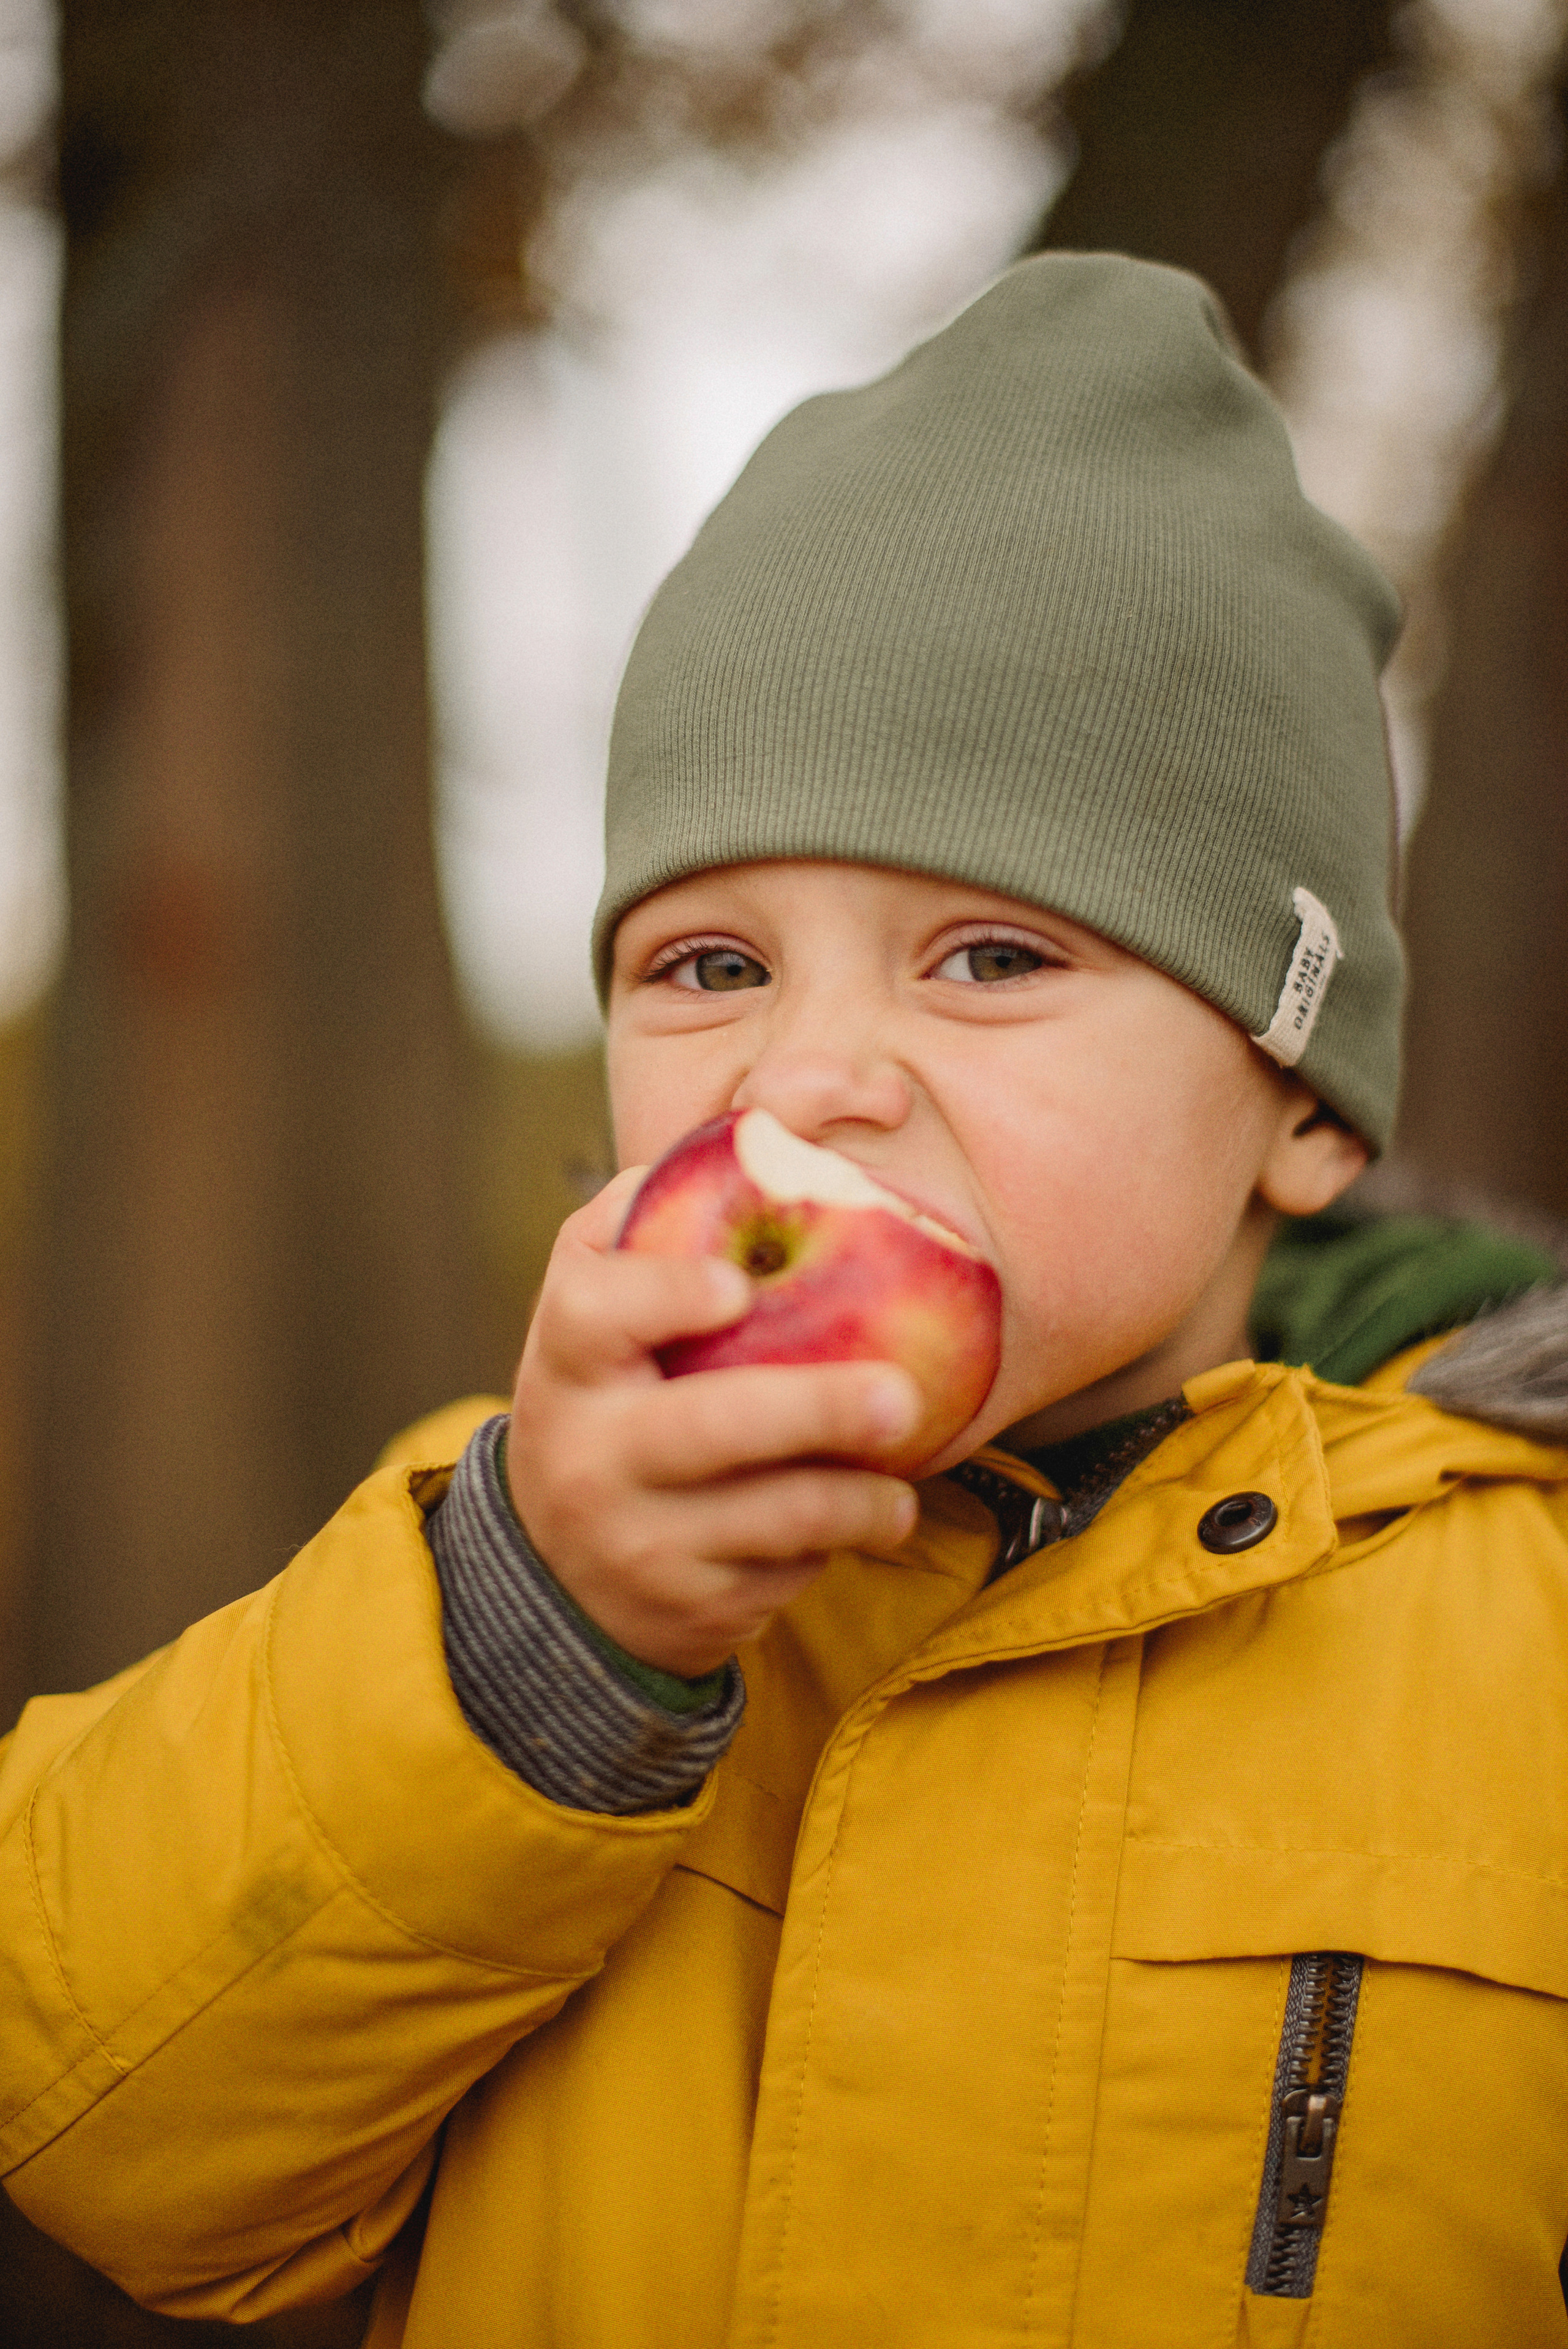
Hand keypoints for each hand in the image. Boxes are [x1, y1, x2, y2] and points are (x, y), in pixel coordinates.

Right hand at [505, 1170, 921, 1675]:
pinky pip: (782, 1573)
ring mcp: (633, 1537)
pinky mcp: (685, 1607)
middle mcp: (587, 1450)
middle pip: (710, 1428)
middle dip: (816, 1409)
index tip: (737, 1285)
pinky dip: (836, 1545)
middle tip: (901, 1395)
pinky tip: (870, 1517)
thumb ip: (659, 1211)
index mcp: (571, 1358)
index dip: (664, 1296)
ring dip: (859, 1498)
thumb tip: (773, 1121)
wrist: (557, 1570)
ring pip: (771, 1517)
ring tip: (903, 1486)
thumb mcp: (602, 1301)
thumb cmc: (612, 1391)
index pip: (597, 1312)